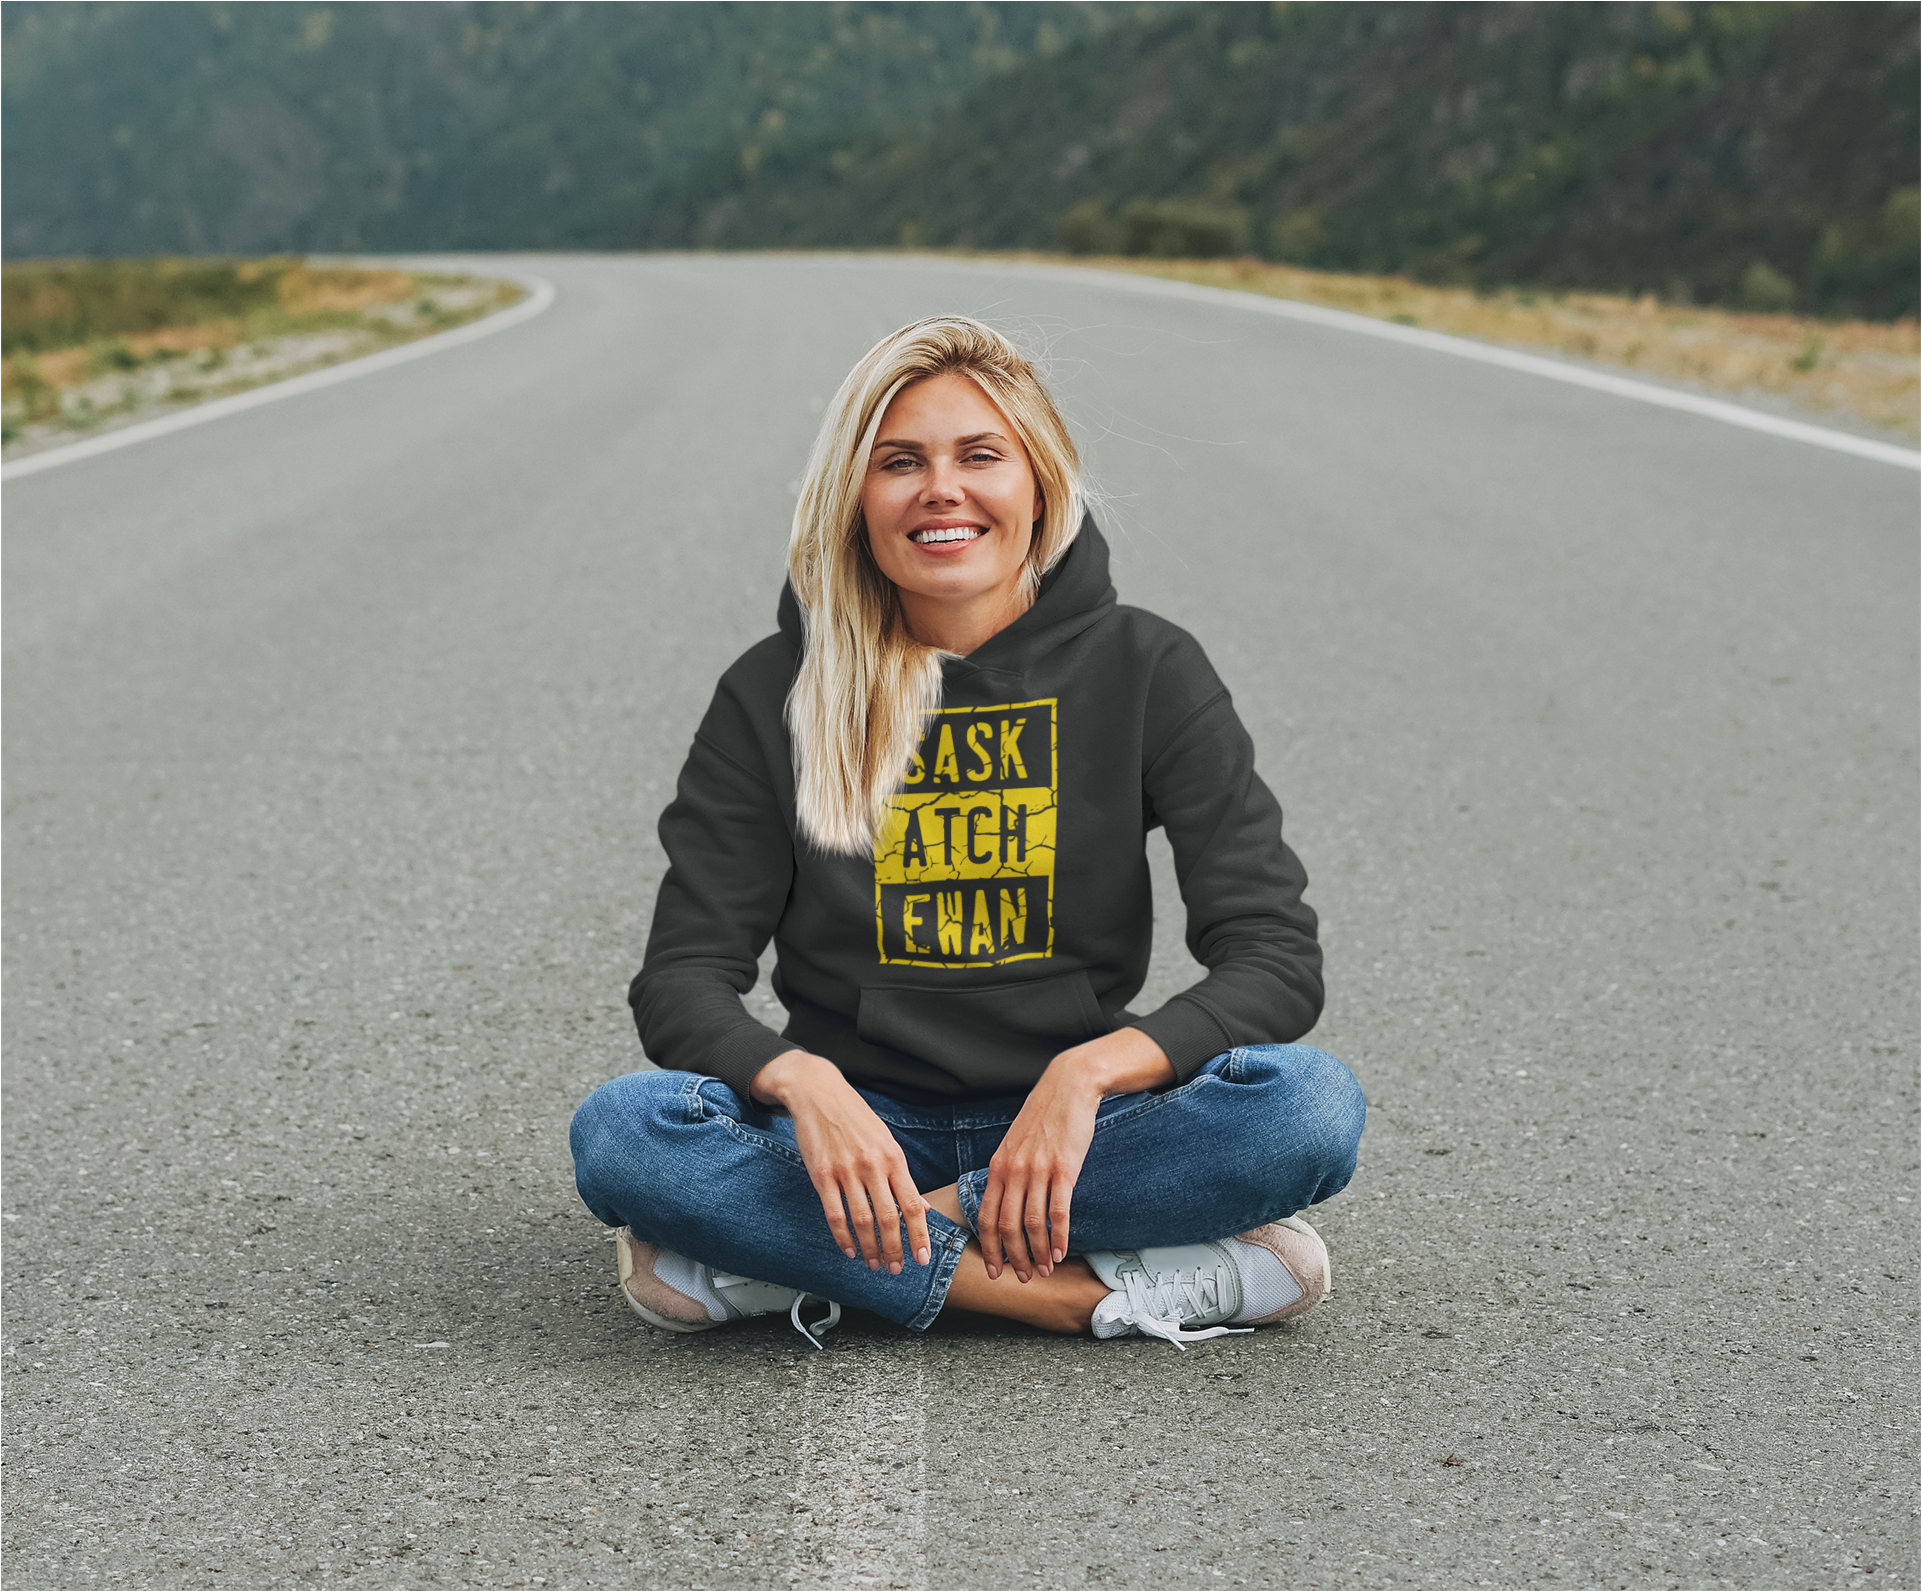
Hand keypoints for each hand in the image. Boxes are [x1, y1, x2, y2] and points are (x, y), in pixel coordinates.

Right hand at [751, 1050, 930, 1273]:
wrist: (819, 1092)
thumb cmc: (856, 1118)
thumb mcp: (886, 1141)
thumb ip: (902, 1177)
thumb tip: (922, 1208)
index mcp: (893, 1157)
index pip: (912, 1204)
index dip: (919, 1235)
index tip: (923, 1258)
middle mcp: (872, 1165)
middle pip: (888, 1218)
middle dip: (895, 1249)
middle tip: (896, 1269)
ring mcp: (846, 1170)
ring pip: (862, 1220)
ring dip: (870, 1248)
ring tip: (874, 1263)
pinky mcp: (822, 1174)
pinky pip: (834, 1214)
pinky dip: (843, 1237)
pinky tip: (849, 1249)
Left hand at [977, 1028, 1174, 1282]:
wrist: (1067, 1087)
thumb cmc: (1042, 1117)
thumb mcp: (1013, 1144)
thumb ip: (1006, 1172)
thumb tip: (1002, 1202)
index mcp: (998, 1166)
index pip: (986, 1216)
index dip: (989, 1248)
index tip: (994, 1270)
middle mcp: (1013, 1171)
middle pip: (1006, 1225)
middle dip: (1012, 1257)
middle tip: (1021, 1278)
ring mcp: (1038, 1170)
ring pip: (1032, 1223)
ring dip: (1038, 1252)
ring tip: (1044, 1270)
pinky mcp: (1064, 1168)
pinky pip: (1058, 1210)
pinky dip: (1058, 1236)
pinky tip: (1061, 1252)